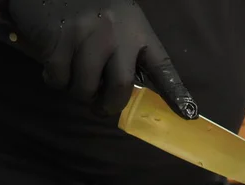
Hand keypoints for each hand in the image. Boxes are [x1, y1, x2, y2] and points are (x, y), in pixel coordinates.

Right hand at [0, 0, 197, 118]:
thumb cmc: (86, 12)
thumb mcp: (117, 26)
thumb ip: (125, 57)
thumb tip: (123, 97)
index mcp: (138, 30)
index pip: (161, 65)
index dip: (175, 92)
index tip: (188, 114)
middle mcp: (117, 30)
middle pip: (120, 86)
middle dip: (108, 106)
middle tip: (99, 107)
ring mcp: (88, 33)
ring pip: (86, 88)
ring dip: (78, 93)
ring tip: (74, 78)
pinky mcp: (61, 38)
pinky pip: (59, 79)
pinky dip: (55, 80)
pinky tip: (56, 63)